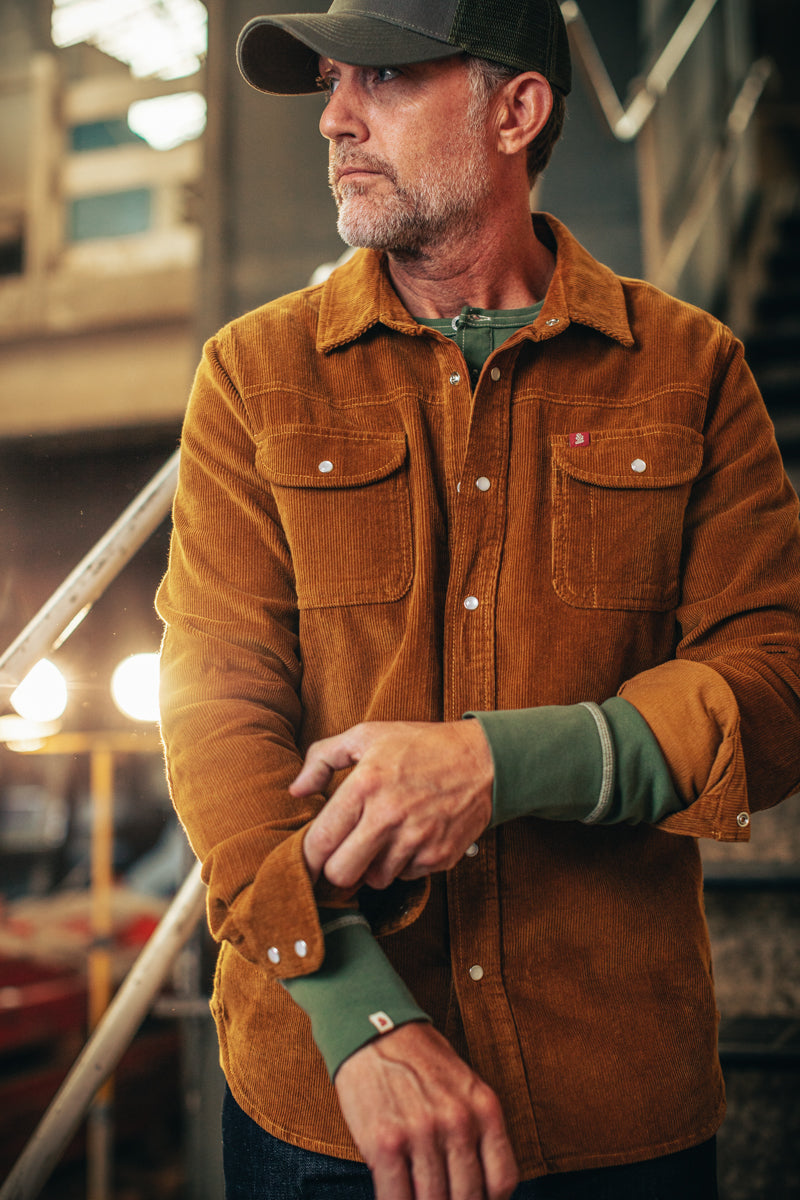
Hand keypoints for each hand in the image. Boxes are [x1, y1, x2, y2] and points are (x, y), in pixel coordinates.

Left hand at [291, 720, 493, 888]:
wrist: (484, 759)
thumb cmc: (421, 745)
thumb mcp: (368, 735)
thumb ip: (323, 758)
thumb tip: (296, 790)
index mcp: (365, 785)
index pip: (321, 842)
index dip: (307, 858)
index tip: (308, 861)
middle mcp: (389, 816)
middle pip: (341, 874)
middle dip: (337, 868)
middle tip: (343, 855)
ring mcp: (417, 840)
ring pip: (374, 880)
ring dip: (373, 866)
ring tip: (383, 839)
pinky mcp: (439, 856)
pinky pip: (407, 876)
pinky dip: (404, 864)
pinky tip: (411, 838)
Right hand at [335, 1023, 518, 1199]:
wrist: (374, 1030)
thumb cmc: (420, 1059)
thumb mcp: (465, 1086)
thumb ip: (477, 1130)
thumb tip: (479, 1186)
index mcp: (483, 1108)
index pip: (502, 1180)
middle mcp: (457, 1122)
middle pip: (468, 1198)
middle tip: (443, 1199)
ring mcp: (422, 1133)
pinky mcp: (385, 1142)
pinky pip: (396, 1199)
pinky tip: (396, 1199)